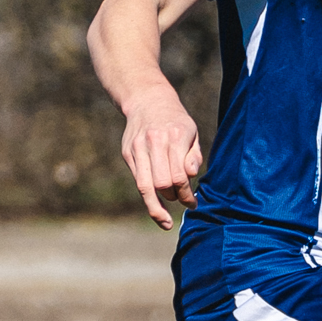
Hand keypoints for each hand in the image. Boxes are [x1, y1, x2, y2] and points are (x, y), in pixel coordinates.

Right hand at [118, 82, 203, 230]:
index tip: (193, 203)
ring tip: (164, 220)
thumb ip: (194, 156)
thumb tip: (189, 176)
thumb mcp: (192, 133)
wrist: (147, 100)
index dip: (187, 195)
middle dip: (174, 197)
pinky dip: (148, 196)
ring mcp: (137, 148)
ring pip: (145, 187)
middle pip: (162, 183)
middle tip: (183, 201)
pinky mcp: (127, 153)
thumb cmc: (176, 121)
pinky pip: (138, 181)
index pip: (179, 176)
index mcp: (174, 136)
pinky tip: (156, 205)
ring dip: (157, 206)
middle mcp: (154, 142)